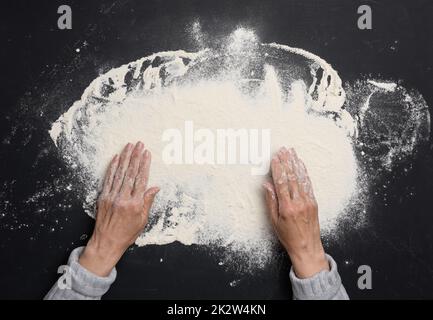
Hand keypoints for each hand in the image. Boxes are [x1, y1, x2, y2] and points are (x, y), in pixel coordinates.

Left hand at [79, 142, 159, 276]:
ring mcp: (111, 197)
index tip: (147, 154)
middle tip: (139, 144)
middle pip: (131, 173)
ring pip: (120, 173)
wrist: (106, 242)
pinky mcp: (103, 197)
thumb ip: (148, 202)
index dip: (145, 165)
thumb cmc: (127, 234)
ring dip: (125, 158)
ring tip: (129, 146)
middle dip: (136, 157)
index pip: (141, 179)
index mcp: (135, 204)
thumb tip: (155, 187)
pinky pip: (108, 179)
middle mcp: (123, 198)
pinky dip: (112, 167)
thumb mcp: (142, 220)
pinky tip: (116, 158)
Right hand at [263, 147, 328, 277]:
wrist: (307, 247)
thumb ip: (271, 201)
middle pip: (292, 177)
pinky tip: (301, 165)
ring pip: (301, 178)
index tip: (275, 158)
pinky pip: (308, 184)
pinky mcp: (314, 202)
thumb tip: (267, 184)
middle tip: (283, 150)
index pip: (281, 183)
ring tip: (292, 152)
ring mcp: (308, 201)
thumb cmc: (289, 236)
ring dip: (296, 164)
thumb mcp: (274, 221)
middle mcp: (299, 202)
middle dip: (287, 162)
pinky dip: (304, 173)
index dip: (278, 169)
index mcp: (287, 207)